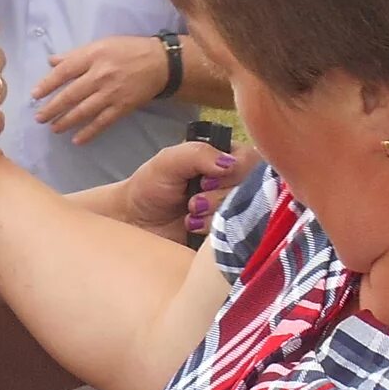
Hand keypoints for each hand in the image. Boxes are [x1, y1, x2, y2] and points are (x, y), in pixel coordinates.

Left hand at [34, 34, 167, 142]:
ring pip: (83, 111)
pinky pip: (102, 123)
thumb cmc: (128, 50)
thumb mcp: (101, 44)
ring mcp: (111, 93)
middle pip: (71, 95)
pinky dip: (89, 133)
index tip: (34, 94)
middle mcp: (100, 75)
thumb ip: (76, 54)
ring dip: (66, 122)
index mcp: (93, 56)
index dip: (47, 84)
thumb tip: (52, 61)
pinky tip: (76, 140)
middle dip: (52, 108)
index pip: (64, 72)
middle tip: (39, 117)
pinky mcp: (122, 107)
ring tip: (54, 129)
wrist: (160, 63)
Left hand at [121, 138, 246, 245]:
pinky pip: (239, 235)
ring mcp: (234, 210)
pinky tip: (194, 229)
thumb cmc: (150, 187)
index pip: (251, 161)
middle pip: (253, 188)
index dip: (233, 172)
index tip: (205, 181)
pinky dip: (215, 232)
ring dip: (215, 215)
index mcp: (225, 158)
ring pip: (247, 213)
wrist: (135, 224)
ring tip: (190, 216)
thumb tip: (230, 163)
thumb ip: (198, 153)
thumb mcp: (168, 161)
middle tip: (193, 202)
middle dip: (220, 196)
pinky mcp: (229, 234)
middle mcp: (235, 183)